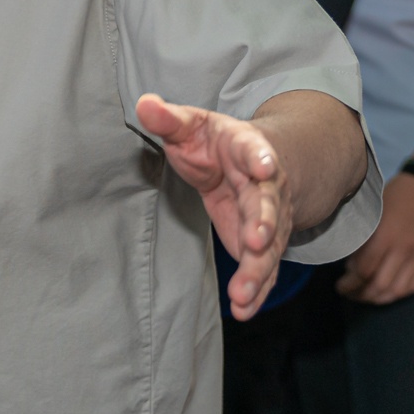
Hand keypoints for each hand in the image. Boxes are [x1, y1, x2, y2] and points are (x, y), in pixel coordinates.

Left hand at [136, 93, 292, 319]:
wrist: (250, 163)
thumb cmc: (215, 144)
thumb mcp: (191, 126)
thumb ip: (169, 119)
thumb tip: (144, 103)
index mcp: (248, 149)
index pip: (256, 151)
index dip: (260, 158)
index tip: (265, 167)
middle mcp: (267, 186)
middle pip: (269, 205)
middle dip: (265, 225)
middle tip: (257, 243)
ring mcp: (268, 218)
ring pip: (269, 246)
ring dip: (258, 270)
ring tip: (244, 294)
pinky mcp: (261, 245)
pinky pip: (262, 269)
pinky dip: (255, 291)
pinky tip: (244, 310)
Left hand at [337, 172, 413, 304]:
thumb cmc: (391, 197)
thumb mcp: (369, 214)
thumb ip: (360, 240)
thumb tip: (349, 266)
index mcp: (384, 236)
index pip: (364, 271)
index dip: (349, 283)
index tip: (340, 284)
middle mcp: (403, 249)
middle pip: (379, 285)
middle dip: (360, 294)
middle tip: (348, 292)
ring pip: (397, 291)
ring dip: (378, 298)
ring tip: (364, 296)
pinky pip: (413, 286)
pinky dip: (397, 294)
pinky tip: (385, 292)